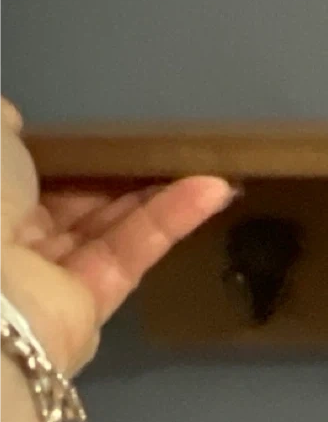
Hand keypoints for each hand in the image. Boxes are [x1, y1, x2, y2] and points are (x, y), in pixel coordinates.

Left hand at [0, 96, 234, 374]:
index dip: (70, 154)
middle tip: (168, 145)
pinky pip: (132, 252)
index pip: (29, 176)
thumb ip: (5, 125)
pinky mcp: (93, 302)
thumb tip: (14, 118)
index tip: (105, 131)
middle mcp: (13, 239)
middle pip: (78, 201)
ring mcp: (53, 274)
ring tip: (209, 162)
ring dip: (159, 193)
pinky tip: (213, 190)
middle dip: (122, 173)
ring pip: (112, 225)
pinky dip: (172, 220)